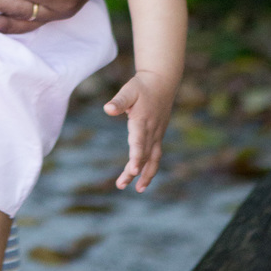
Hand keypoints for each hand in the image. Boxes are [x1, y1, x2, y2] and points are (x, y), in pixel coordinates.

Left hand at [104, 70, 176, 191]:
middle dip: (134, 171)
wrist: (162, 81)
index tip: (132, 171)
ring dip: (146, 175)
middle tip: (122, 185)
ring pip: (153, 158)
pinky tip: (143, 178)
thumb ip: (119, 101)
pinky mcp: (158, 135)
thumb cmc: (142, 86)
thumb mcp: (129, 90)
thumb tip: (107, 109)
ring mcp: (157, 134)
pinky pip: (156, 155)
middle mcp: (152, 130)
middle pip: (144, 155)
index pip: (139, 142)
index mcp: (142, 121)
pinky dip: (151, 167)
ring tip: (138, 189)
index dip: (136, 157)